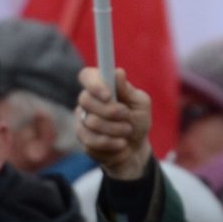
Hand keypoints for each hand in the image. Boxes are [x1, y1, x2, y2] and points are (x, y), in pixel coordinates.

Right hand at [76, 67, 152, 181]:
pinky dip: (112, 143)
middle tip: (126, 115)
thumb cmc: (138, 121)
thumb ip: (128, 90)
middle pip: (86, 100)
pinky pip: (91, 141)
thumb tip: (118, 72)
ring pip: (91, 122)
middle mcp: (88, 101)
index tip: (109, 96)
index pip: (87, 76)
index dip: (94, 84)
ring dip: (115, 129)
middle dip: (110, 111)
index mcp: (102, 86)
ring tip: (127, 131)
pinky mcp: (82, 139)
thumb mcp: (140, 104)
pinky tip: (121, 143)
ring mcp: (82, 119)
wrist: (136, 148)